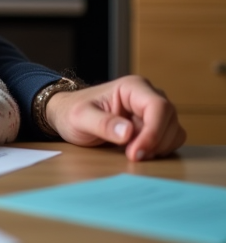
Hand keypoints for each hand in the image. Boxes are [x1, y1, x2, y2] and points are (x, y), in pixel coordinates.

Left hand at [45, 74, 185, 160]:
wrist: (68, 115)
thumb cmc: (72, 112)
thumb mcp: (80, 118)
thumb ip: (102, 124)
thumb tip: (128, 133)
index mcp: (132, 86)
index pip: (158, 107)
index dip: (153, 132)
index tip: (136, 153)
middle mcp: (148, 95)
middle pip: (169, 120)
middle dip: (154, 142)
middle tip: (131, 156)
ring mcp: (153, 111)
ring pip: (174, 131)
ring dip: (157, 147)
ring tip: (129, 151)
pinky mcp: (156, 125)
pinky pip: (170, 139)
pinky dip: (158, 149)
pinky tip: (136, 150)